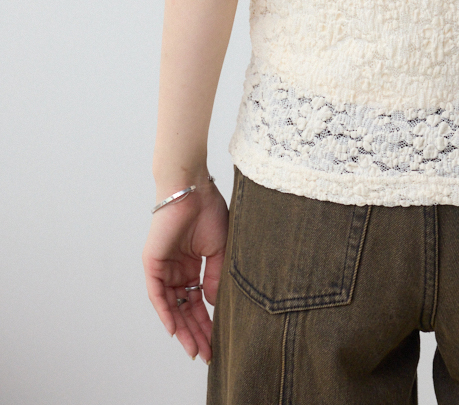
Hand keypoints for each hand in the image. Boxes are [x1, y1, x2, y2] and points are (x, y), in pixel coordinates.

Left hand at [142, 180, 228, 363]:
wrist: (193, 188)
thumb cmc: (209, 211)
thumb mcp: (221, 249)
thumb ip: (216, 277)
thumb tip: (212, 304)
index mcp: (193, 266)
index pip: (198, 301)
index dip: (207, 322)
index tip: (217, 341)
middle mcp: (177, 270)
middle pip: (185, 308)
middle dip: (196, 332)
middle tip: (206, 354)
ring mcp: (164, 267)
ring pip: (171, 306)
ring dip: (181, 328)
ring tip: (194, 348)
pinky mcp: (152, 263)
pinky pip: (157, 294)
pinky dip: (165, 312)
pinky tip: (174, 329)